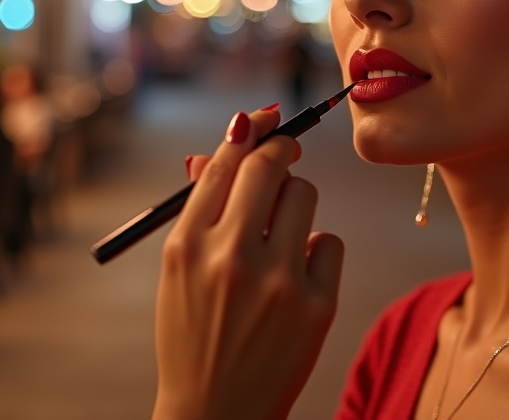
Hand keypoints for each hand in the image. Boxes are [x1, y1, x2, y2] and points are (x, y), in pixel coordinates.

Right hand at [154, 107, 344, 419]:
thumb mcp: (179, 270)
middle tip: (286, 152)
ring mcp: (277, 281)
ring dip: (296, 203)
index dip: (249, 130)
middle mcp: (230, 258)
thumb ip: (202, 205)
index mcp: (187, 246)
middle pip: (270, 165)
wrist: (215, 412)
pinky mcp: (316, 305)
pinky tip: (296, 279)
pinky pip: (329, 241)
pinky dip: (315, 251)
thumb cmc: (194, 330)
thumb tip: (231, 137)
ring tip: (280, 237)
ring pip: (305, 194)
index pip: (225, 162)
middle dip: (281, 150)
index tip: (265, 119)